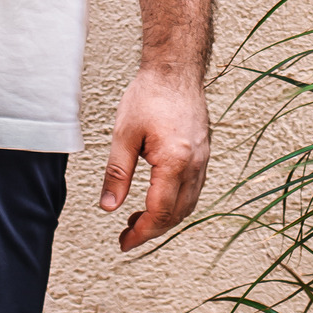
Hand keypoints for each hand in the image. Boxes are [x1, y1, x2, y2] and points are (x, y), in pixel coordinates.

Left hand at [99, 66, 210, 251]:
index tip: (124, 242)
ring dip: (165, 218)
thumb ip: (117, 173)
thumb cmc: (150, 95)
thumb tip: (108, 207)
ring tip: (138, 219)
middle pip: (176, 214)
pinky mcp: (203, 153)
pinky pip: (194, 189)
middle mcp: (194, 165)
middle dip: (152, 229)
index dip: (141, 232)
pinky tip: (157, 198)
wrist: (176, 69)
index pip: (159, 212)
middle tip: (127, 235)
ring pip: (188, 204)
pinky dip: (176, 203)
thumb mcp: (124, 134)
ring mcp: (203, 159)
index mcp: (174, 161)